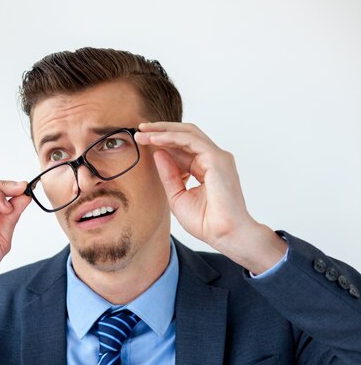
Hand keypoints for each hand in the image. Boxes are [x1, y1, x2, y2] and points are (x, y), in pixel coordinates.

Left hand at [135, 122, 286, 272]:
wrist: (224, 234)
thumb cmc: (206, 222)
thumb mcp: (177, 195)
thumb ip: (169, 174)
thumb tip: (157, 153)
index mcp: (206, 168)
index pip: (182, 148)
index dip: (162, 142)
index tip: (141, 141)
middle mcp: (213, 159)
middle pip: (185, 135)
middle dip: (161, 130)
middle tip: (139, 130)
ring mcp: (217, 157)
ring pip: (188, 133)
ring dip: (163, 131)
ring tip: (143, 132)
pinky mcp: (217, 158)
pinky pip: (190, 140)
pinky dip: (171, 137)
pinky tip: (154, 139)